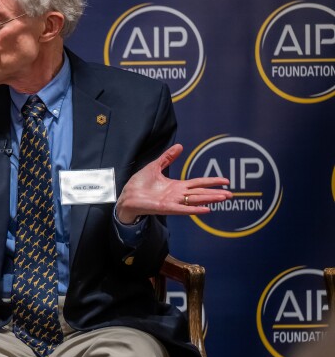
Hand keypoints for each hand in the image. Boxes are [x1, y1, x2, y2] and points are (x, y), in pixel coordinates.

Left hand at [116, 144, 232, 222]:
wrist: (126, 196)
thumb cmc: (139, 184)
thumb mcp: (155, 167)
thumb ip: (167, 158)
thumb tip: (180, 146)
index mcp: (176, 186)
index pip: (198, 183)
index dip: (212, 182)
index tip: (226, 181)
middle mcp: (177, 195)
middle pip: (200, 193)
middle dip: (215, 193)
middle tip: (231, 194)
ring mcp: (173, 202)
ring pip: (195, 200)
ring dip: (210, 199)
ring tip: (223, 198)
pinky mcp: (166, 208)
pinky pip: (183, 209)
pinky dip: (194, 209)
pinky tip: (207, 209)